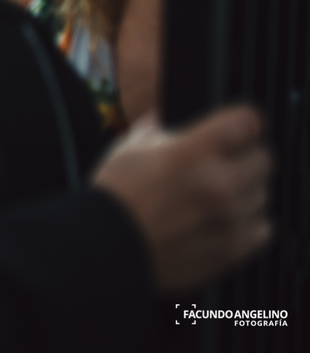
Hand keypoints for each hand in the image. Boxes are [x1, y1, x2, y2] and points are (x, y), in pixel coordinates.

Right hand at [92, 106, 271, 294]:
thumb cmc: (113, 196)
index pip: (247, 122)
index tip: (235, 129)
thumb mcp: (128, 148)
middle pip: (264, 159)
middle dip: (245, 158)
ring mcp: (229, 218)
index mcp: (192, 150)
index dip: (240, 123)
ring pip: (263, 194)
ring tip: (215, 197)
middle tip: (223, 165)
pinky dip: (248, 222)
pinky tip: (223, 220)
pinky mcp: (232, 248)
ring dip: (245, 192)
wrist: (105, 247)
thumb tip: (164, 119)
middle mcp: (218, 182)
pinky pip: (263, 228)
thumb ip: (157, 129)